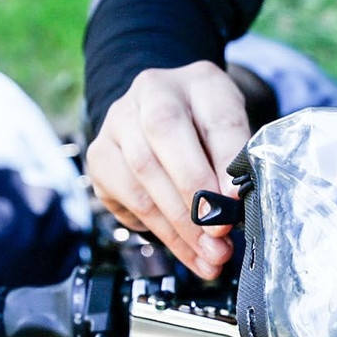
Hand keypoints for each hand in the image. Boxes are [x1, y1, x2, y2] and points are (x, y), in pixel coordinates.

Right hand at [86, 61, 250, 279]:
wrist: (162, 116)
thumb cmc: (206, 128)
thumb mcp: (233, 133)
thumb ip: (236, 158)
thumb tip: (234, 205)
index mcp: (198, 81)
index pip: (214, 115)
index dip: (226, 156)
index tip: (236, 195)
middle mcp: (150, 92)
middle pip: (165, 136)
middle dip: (195, 193)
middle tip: (219, 232)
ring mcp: (117, 123)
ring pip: (143, 175)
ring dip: (181, 226)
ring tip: (211, 255)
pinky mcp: (100, 157)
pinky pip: (130, 201)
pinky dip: (164, 234)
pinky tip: (189, 253)